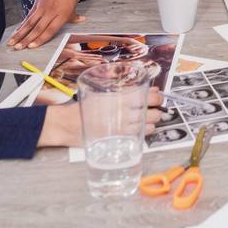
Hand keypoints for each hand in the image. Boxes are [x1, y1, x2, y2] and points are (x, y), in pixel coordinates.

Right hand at [8, 0, 84, 49]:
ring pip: (30, 23)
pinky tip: (18, 30)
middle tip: (18, 48)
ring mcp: (42, 6)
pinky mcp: (37, 1)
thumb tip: (80, 20)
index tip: (31, 46)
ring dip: (20, 34)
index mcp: (62, 14)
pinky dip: (23, 24)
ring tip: (12, 42)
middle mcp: (51, 11)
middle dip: (26, 40)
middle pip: (37, 28)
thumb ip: (74, 14)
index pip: (50, 30)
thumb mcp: (75, 2)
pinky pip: (29, 15)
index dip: (40, 39)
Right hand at [38, 90, 163, 148]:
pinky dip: (146, 131)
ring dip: (153, 120)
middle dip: (158, 109)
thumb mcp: (103, 92)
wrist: (68, 124)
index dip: (157, 96)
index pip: (149, 96)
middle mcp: (124, 112)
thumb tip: (149, 89)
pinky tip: (142, 127)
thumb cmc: (85, 106)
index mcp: (120, 97)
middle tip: (156, 108)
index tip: (158, 96)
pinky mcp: (120, 138)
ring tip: (149, 118)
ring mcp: (123, 127)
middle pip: (152, 111)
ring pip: (149, 124)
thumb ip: (125, 90)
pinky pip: (141, 135)